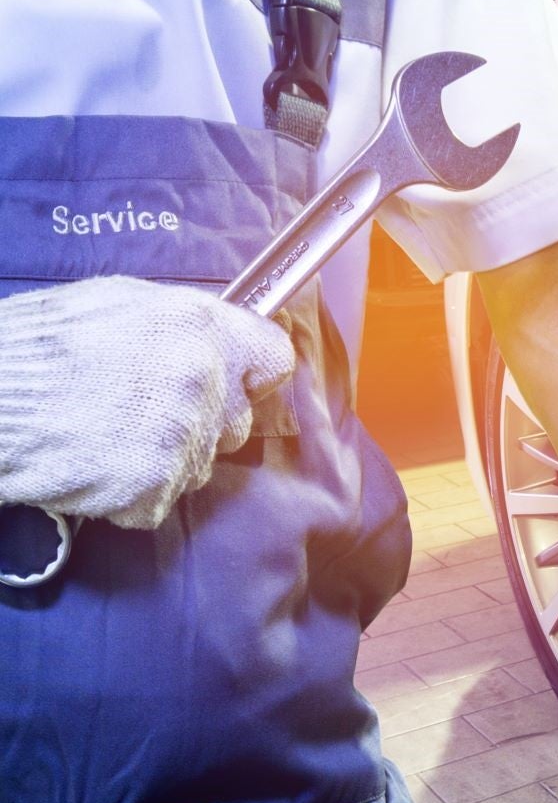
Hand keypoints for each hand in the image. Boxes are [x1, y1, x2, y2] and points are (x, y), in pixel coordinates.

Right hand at [0, 277, 294, 529]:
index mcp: (198, 325)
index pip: (274, 359)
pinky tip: (95, 466)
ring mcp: (180, 436)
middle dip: (202, 424)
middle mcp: (201, 379)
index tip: (236, 382)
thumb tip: (219, 342)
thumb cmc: (37, 347)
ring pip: (200, 464)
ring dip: (165, 460)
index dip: (252, 374)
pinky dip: (131, 494)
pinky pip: (161, 500)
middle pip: (237, 421)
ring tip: (106, 435)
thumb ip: (182, 325)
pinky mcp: (153, 485)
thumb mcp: (116, 302)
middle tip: (142, 414)